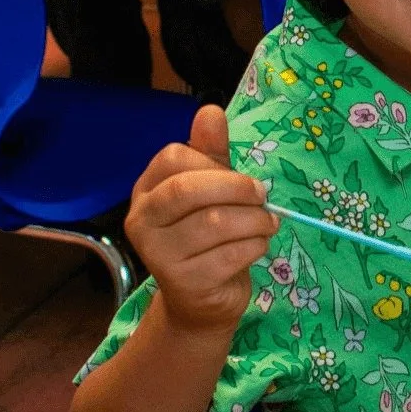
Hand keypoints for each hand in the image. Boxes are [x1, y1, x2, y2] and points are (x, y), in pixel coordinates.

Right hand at [123, 105, 277, 337]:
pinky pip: (228, 255)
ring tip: (268, 223)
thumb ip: (210, 153)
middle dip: (236, 188)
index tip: (241, 177)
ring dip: (254, 220)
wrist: (201, 301)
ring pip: (214, 223)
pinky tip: (258, 246)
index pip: (174, 158)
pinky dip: (254, 246)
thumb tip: (210, 110)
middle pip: (188, 189)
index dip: (214, 164)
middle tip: (262, 196)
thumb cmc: (208, 237)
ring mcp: (158, 255)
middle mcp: (142, 221)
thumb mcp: (211, 189)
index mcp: (147, 190)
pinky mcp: (183, 283)